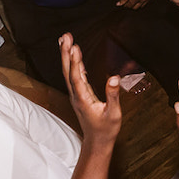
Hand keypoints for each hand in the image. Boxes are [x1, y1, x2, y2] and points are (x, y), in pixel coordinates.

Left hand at [59, 32, 121, 146]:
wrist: (97, 142)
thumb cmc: (106, 129)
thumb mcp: (113, 114)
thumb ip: (113, 96)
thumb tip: (113, 78)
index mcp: (83, 100)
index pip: (77, 78)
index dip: (75, 62)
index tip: (74, 46)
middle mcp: (77, 96)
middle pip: (68, 71)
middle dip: (66, 53)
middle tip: (65, 36)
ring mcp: (76, 95)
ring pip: (68, 73)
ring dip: (67, 56)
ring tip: (65, 40)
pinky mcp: (79, 95)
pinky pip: (74, 77)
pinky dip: (73, 64)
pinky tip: (74, 55)